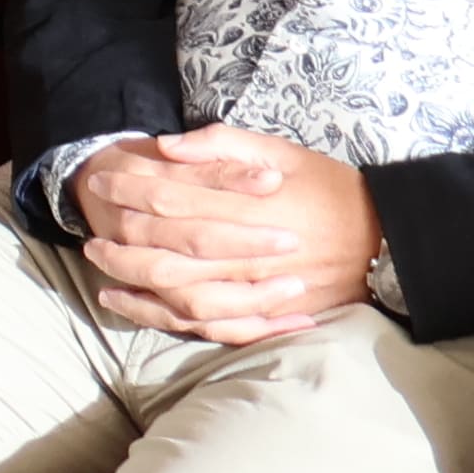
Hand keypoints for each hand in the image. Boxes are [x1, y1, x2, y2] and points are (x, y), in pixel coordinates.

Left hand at [72, 126, 374, 343]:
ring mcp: (258, 289)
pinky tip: (135, 307)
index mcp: (250, 206)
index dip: (131, 190)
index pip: (173, 199)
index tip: (100, 181)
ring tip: (101, 268)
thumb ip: (223, 146)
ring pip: (182, 295)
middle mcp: (249, 252)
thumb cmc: (327, 188)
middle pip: (168, 251)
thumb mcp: (280, 150)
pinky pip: (208, 326)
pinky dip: (167, 320)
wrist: (383, 239)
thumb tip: (168, 147)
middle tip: (90, 229)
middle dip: (123, 240)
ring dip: (136, 283)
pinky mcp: (266, 315)